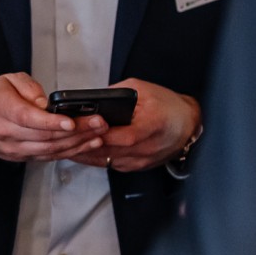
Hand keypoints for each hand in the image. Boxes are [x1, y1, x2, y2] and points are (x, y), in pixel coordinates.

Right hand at [0, 72, 109, 165]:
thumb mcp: (7, 80)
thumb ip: (27, 86)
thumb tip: (46, 102)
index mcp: (0, 108)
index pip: (28, 118)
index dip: (51, 122)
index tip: (71, 121)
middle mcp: (6, 132)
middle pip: (44, 136)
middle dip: (76, 131)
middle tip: (99, 122)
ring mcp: (14, 148)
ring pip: (49, 149)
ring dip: (77, 143)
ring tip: (99, 134)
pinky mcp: (23, 157)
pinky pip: (49, 157)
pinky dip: (70, 151)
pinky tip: (87, 144)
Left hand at [61, 79, 199, 172]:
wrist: (188, 124)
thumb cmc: (168, 104)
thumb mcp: (142, 89)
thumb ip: (116, 93)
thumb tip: (93, 99)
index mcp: (153, 124)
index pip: (126, 136)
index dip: (104, 135)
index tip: (84, 130)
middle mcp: (149, 146)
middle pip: (113, 151)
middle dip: (88, 146)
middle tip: (66, 142)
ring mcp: (144, 159)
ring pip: (110, 161)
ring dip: (89, 156)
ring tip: (67, 148)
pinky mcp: (140, 166)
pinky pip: (114, 165)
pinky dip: (98, 160)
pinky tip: (83, 154)